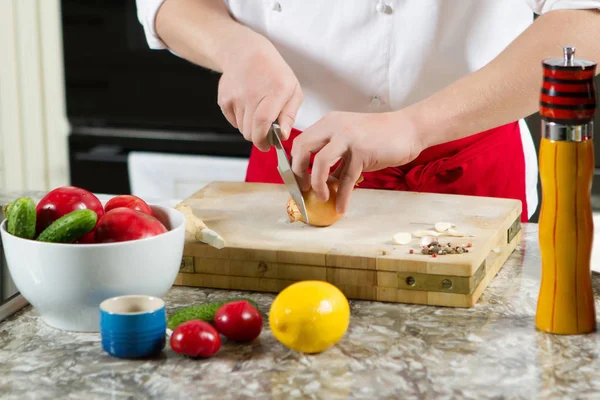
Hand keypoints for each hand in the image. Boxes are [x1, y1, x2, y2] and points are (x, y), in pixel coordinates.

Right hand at [217, 39, 302, 150]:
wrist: (245, 53)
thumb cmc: (273, 72)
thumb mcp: (292, 89)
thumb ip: (290, 115)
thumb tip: (283, 136)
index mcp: (275, 91)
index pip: (263, 123)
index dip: (264, 139)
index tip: (268, 146)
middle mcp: (252, 94)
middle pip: (251, 132)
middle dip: (259, 138)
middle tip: (266, 133)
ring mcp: (235, 97)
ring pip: (242, 129)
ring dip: (250, 128)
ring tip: (257, 112)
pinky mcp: (224, 100)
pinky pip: (233, 122)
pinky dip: (240, 120)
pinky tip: (247, 106)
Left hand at [290, 111, 424, 213]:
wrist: (409, 129)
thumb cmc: (381, 137)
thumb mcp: (351, 143)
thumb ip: (335, 160)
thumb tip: (322, 183)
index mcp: (328, 123)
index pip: (300, 141)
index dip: (295, 163)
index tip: (298, 180)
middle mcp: (334, 126)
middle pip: (302, 148)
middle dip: (298, 172)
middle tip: (304, 188)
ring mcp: (347, 137)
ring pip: (320, 162)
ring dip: (317, 184)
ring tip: (322, 198)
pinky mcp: (362, 151)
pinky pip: (346, 178)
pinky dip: (342, 196)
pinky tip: (341, 207)